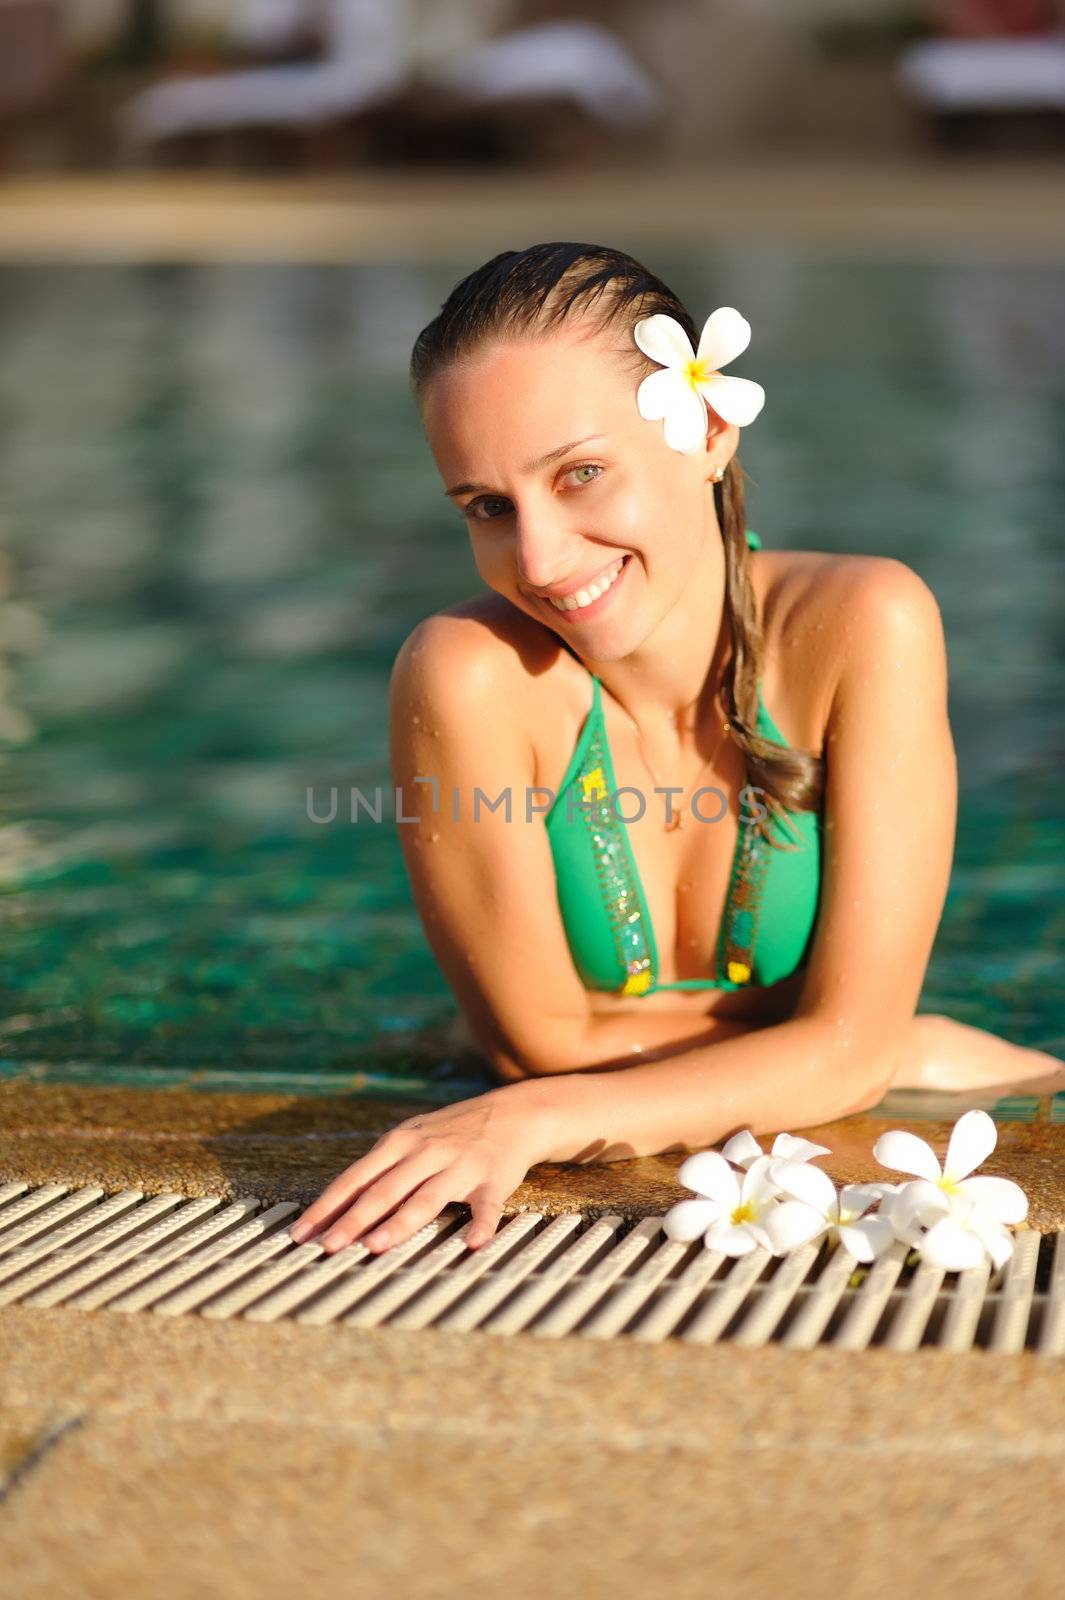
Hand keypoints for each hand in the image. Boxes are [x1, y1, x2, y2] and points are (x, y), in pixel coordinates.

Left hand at [286, 1081, 550, 1254]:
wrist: (511, 1114)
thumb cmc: (450, 1133)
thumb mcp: (411, 1140)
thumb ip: (380, 1172)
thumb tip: (337, 1208)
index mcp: (399, 1143)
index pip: (354, 1179)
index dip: (327, 1207)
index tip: (302, 1233)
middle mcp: (425, 1152)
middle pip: (384, 1190)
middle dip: (353, 1220)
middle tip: (328, 1247)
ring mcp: (459, 1165)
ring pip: (426, 1197)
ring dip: (399, 1223)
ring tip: (376, 1246)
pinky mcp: (493, 1179)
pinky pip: (486, 1206)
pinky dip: (480, 1225)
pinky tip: (472, 1243)